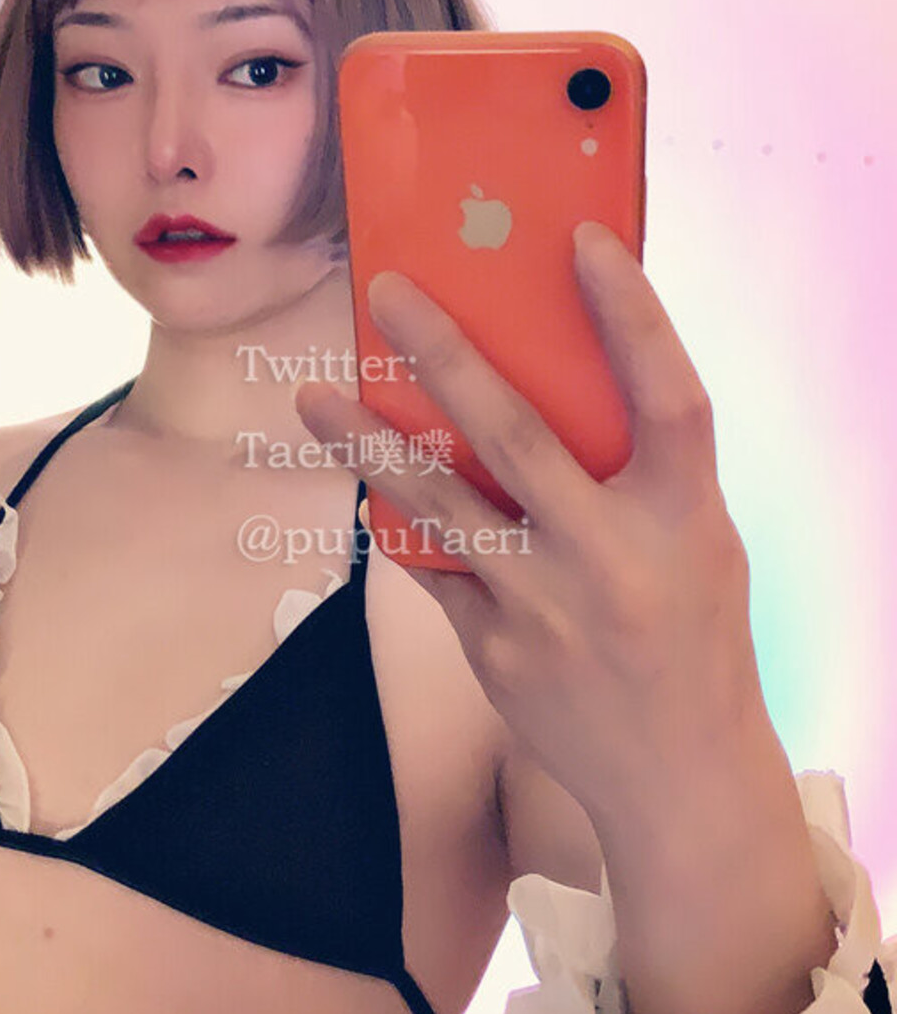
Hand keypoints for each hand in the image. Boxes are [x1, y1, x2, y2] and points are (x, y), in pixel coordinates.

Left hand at [294, 221, 767, 851]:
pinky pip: (432, 565)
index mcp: (690, 517)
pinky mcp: (496, 650)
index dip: (632, 314)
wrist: (677, 772)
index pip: (668, 395)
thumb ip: (639, 469)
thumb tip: (558, 369)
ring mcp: (548, 608)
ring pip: (443, 505)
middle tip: (387, 295)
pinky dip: (398, 518)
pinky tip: (360, 473)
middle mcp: (616, 557)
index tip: (581, 241)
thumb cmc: (691, 632)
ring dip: (372, 444)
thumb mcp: (699, 540)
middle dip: (446, 357)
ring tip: (315, 398)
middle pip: (520, 436)